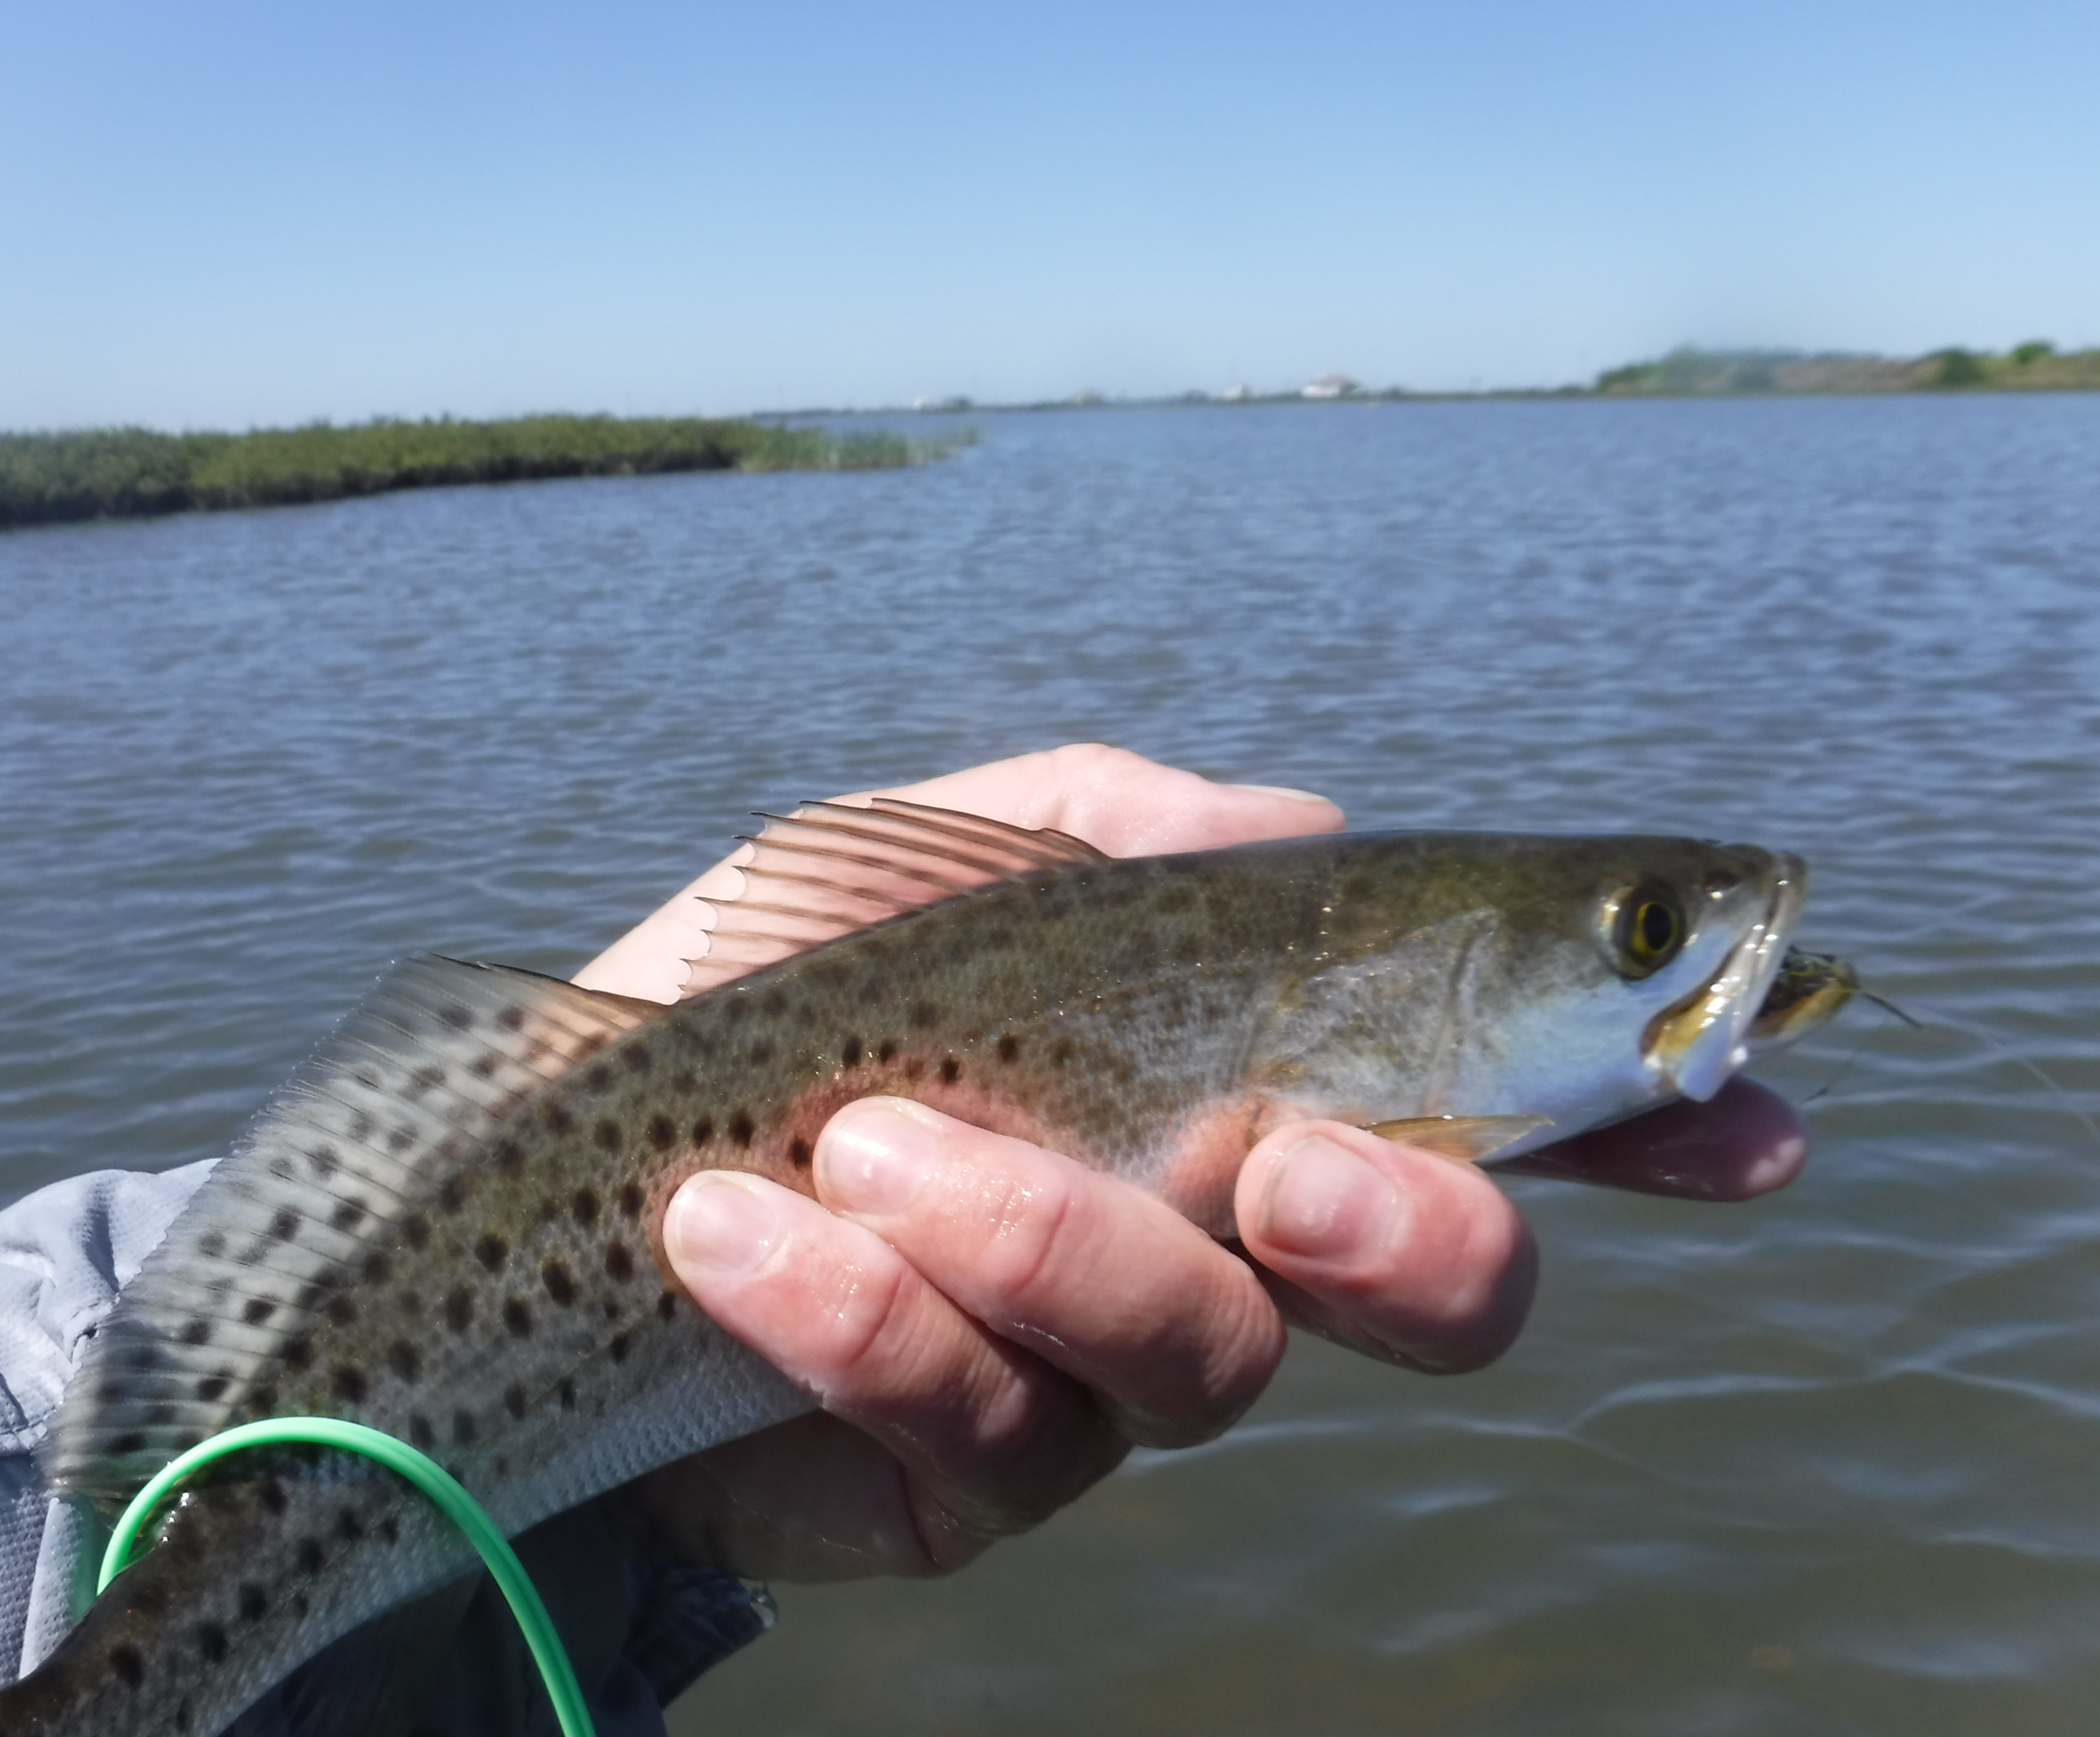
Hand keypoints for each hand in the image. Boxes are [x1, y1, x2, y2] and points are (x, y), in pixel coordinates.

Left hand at [587, 745, 1806, 1580]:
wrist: (542, 1158)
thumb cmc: (755, 984)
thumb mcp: (912, 851)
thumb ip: (1111, 824)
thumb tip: (1303, 822)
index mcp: (1238, 1079)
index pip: (1487, 1106)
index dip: (1642, 1119)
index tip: (1754, 1111)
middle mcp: (1215, 1235)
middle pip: (1430, 1282)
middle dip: (1411, 1226)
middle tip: (1288, 1158)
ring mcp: (1107, 1371)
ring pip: (1204, 1354)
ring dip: (1044, 1234)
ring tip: (868, 1141)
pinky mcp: (973, 1476)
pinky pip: (982, 1417)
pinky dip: (859, 1309)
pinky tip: (731, 1226)